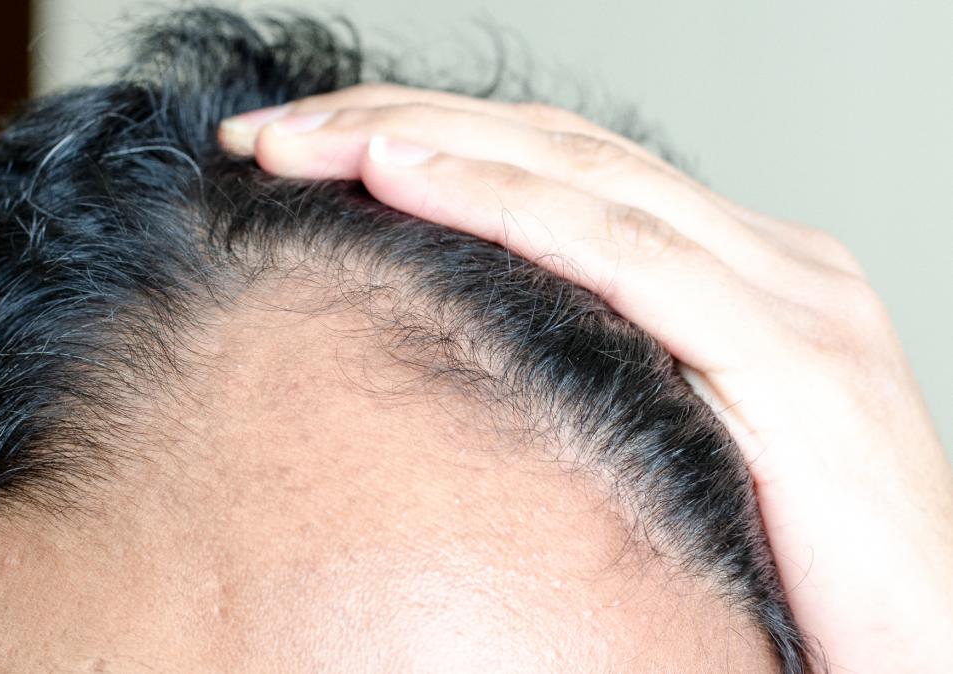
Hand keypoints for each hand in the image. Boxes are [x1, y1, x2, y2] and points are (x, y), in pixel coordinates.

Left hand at [217, 84, 952, 672]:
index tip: (308, 152)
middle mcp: (765, 256)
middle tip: (272, 131)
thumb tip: (460, 340)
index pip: (557, 172)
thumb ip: (597, 368)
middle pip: (553, 153)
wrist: (928, 662)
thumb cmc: (796, 568)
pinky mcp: (792, 354)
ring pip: (576, 178)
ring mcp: (787, 293)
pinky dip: (503, 205)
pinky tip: (402, 174)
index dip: (427, 145)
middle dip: (397, 126)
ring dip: (423, 146)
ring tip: (306, 141)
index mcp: (734, 270)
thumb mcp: (676, 439)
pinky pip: (621, 255)